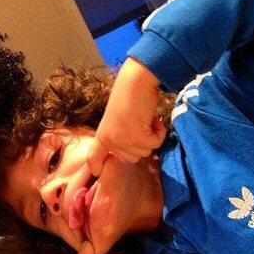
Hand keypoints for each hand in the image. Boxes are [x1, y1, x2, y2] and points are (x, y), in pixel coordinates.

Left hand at [87, 58, 166, 175]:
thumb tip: (134, 152)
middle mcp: (109, 140)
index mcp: (102, 135)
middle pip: (132, 158)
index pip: (94, 156)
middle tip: (139, 123)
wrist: (135, 81)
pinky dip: (159, 132)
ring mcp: (121, 139)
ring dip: (151, 136)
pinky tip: (153, 119)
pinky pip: (155, 144)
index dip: (96, 165)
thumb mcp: (118, 120)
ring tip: (144, 119)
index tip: (96, 173)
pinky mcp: (136, 137)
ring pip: (145, 152)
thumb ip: (120, 136)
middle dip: (141, 143)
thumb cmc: (130, 96)